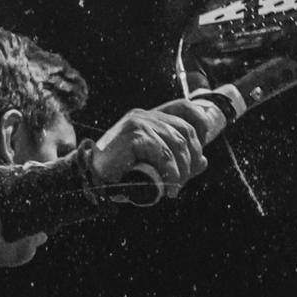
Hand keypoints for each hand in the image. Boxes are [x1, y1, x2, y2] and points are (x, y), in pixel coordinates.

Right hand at [91, 98, 223, 195]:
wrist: (92, 178)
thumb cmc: (121, 173)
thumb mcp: (154, 163)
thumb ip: (177, 161)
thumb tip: (204, 162)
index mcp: (149, 116)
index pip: (184, 107)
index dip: (200, 125)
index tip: (199, 151)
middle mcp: (145, 115)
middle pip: (184, 131)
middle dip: (191, 159)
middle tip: (183, 181)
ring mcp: (139, 122)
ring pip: (176, 145)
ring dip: (181, 171)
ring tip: (175, 188)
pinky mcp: (134, 135)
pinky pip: (163, 154)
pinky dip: (170, 174)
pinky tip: (169, 189)